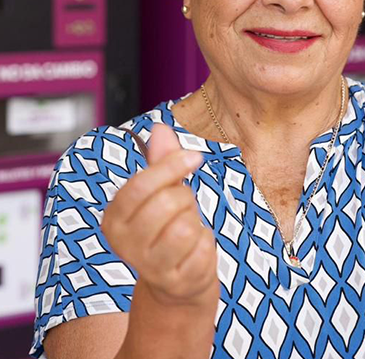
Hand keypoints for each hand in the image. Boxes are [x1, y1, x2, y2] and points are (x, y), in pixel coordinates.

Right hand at [102, 124, 218, 307]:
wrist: (178, 279)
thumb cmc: (170, 226)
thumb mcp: (163, 191)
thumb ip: (161, 161)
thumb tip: (161, 128)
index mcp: (114, 217)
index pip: (140, 184)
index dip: (171, 165)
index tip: (195, 157)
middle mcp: (124, 244)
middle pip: (167, 202)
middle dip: (185, 198)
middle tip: (184, 208)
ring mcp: (148, 266)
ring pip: (185, 226)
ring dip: (194, 221)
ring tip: (186, 229)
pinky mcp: (175, 282)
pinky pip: (201, 247)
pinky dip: (205, 243)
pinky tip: (194, 250)